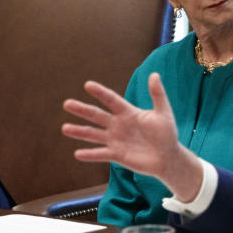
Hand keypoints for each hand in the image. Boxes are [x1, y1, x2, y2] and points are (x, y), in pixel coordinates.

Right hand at [62, 72, 202, 200]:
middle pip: (96, 115)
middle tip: (67, 104)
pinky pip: (101, 154)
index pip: (111, 100)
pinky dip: (90, 154)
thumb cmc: (167, 134)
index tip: (88, 85)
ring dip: (79, 132)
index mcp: (128, 112)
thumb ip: (158, 95)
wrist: (168, 158)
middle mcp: (118, 125)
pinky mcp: (116, 155)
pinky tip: (77, 154)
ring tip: (65, 128)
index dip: (100, 93)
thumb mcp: (164, 113)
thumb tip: (154, 74)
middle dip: (82, 109)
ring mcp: (115, 140)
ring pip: (93, 135)